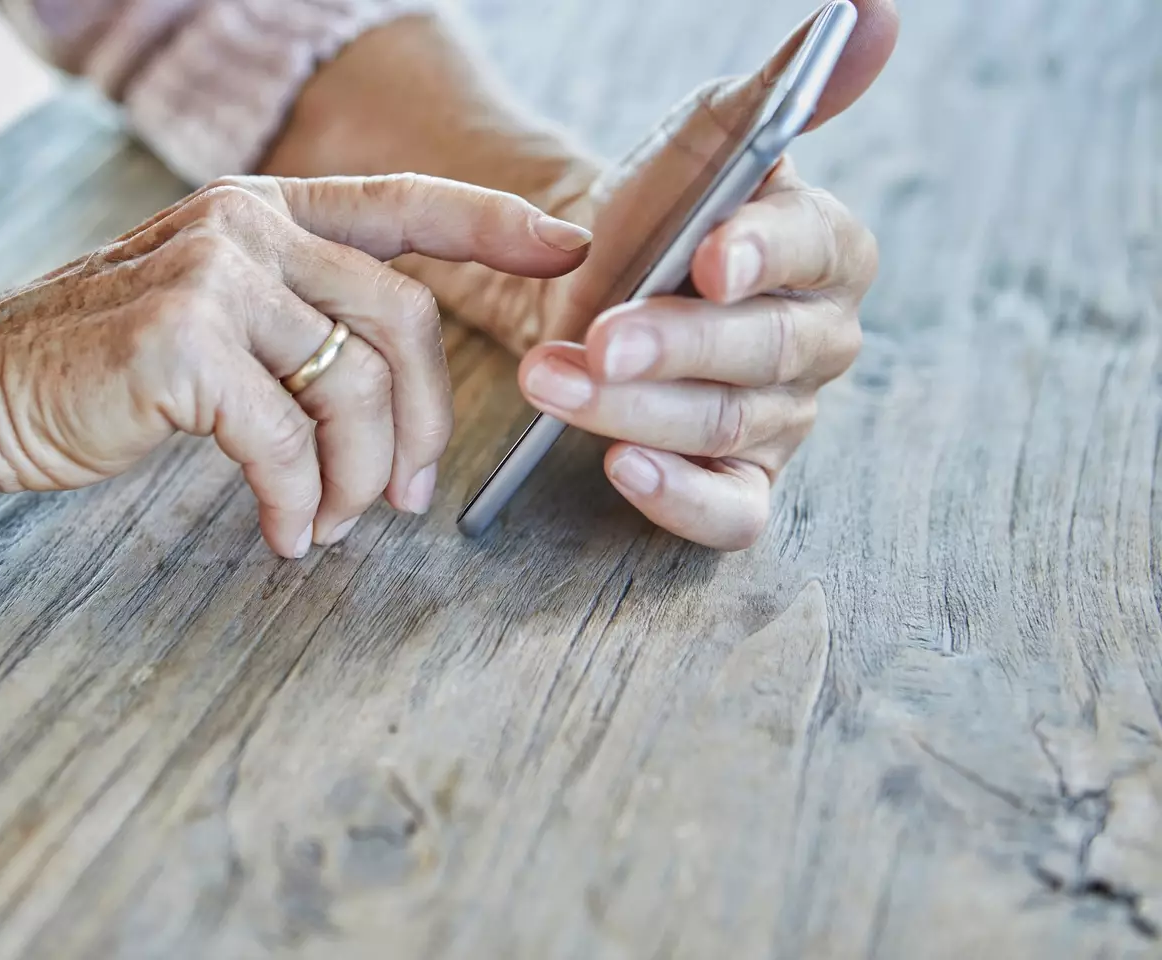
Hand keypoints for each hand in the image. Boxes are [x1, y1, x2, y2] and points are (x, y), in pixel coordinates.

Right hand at [0, 174, 590, 556]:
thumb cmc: (103, 370)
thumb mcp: (212, 315)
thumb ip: (299, 318)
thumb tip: (396, 396)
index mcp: (264, 211)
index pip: (406, 205)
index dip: (496, 227)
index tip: (571, 250)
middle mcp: (246, 226)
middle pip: (404, 322)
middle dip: (424, 424)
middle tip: (405, 498)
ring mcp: (212, 276)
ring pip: (354, 387)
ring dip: (359, 478)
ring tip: (332, 521)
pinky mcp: (180, 345)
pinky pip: (288, 442)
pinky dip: (298, 503)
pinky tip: (283, 534)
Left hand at [400, 1, 898, 548]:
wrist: (593, 286)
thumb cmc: (655, 212)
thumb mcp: (702, 138)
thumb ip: (779, 87)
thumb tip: (869, 11)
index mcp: (825, 250)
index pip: (819, 249)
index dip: (767, 254)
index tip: (709, 257)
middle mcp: (818, 341)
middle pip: (765, 352)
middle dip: (676, 346)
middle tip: (598, 337)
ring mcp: (783, 420)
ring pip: (730, 427)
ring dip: (637, 409)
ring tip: (552, 380)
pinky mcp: (740, 483)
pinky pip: (731, 514)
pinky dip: (679, 499)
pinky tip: (622, 469)